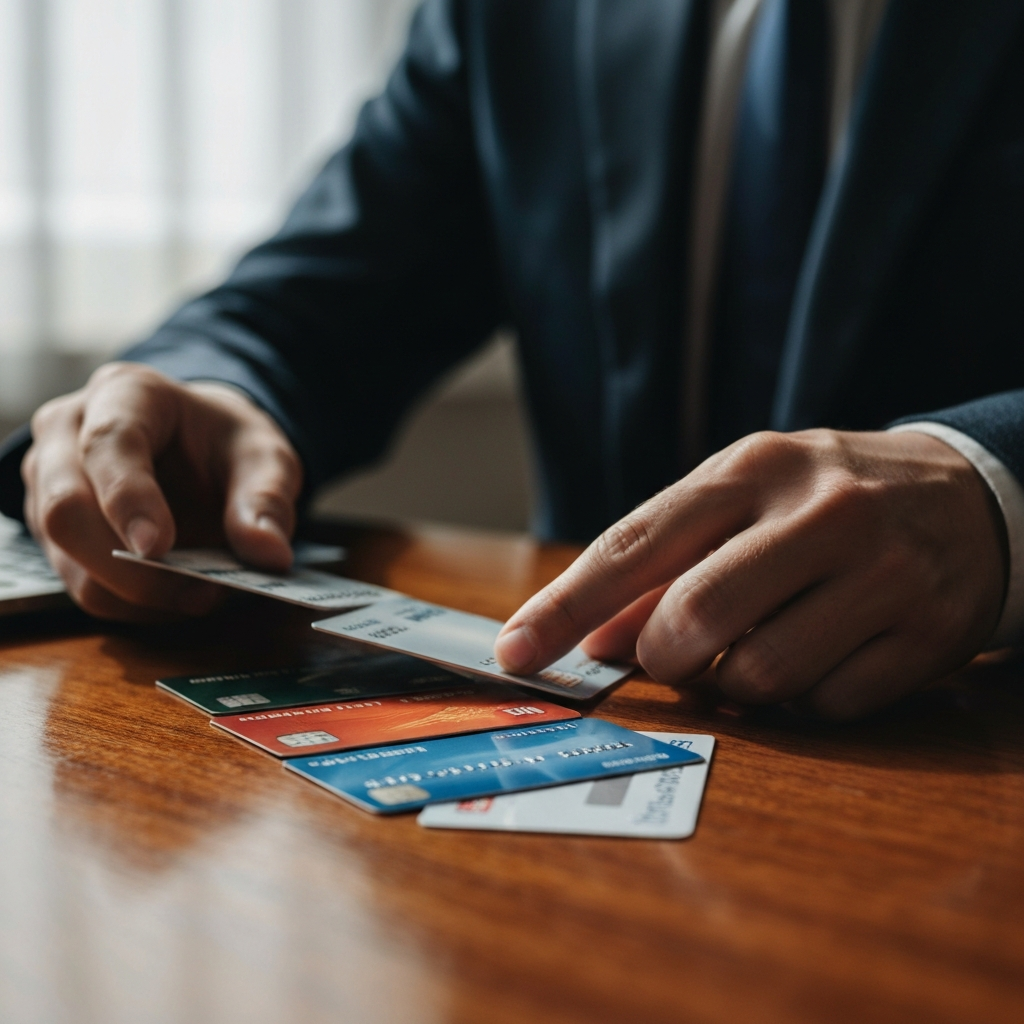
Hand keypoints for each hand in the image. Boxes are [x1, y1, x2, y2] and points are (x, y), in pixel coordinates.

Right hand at [23, 362, 301, 620]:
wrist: (200, 448)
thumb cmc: (226, 443)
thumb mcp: (266, 457)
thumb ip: (268, 499)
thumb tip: (269, 553)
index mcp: (125, 394)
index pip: (108, 444)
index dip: (128, 500)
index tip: (157, 548)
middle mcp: (68, 433)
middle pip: (65, 509)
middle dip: (129, 566)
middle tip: (199, 591)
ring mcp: (50, 485)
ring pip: (69, 560)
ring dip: (137, 593)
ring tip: (202, 594)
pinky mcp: (53, 534)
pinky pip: (83, 585)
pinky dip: (133, 604)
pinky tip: (178, 595)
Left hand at [495, 430, 1007, 719]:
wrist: (969, 495)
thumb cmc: (824, 500)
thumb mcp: (744, 503)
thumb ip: (666, 566)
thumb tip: (594, 641)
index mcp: (753, 468)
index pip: (635, 544)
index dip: (565, 607)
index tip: (516, 653)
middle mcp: (820, 512)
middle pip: (693, 616)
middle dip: (663, 657)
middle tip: (670, 655)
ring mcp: (882, 574)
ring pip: (758, 676)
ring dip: (733, 685)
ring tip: (753, 650)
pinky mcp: (928, 636)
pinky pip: (827, 706)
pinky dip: (802, 699)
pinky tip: (819, 657)